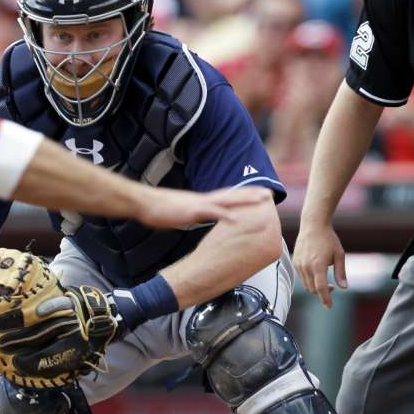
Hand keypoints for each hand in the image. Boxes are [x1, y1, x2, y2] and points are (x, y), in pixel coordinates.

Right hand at [137, 186, 273, 229]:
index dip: (241, 195)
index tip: (255, 194)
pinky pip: (212, 213)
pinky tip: (238, 219)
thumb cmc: (157, 209)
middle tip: (269, 194)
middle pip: (232, 194)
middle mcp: (202, 199)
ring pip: (228, 200)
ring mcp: (198, 204)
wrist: (144, 203)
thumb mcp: (178, 212)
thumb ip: (190, 214)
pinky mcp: (192, 211)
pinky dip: (226, 216)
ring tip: (262, 200)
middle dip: (250, 194)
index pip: (225, 196)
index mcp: (200, 201)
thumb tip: (194, 218)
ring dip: (245, 199)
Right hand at [293, 223, 346, 308]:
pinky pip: (301, 277)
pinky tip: (316, 270)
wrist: (313, 225)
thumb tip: (344, 287)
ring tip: (325, 279)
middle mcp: (306, 266)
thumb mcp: (339, 255)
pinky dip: (309, 279)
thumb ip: (341, 273)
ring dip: (315, 286)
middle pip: (312, 289)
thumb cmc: (329, 239)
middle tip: (333, 287)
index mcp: (318, 265)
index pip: (321, 288)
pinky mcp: (295, 262)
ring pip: (306, 284)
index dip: (325, 299)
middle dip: (322, 292)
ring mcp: (299, 264)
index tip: (329, 307)